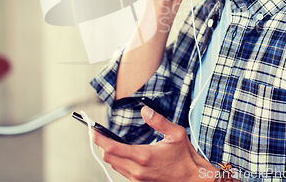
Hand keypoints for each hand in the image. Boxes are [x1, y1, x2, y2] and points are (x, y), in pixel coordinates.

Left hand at [94, 106, 216, 181]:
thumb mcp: (176, 134)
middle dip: (100, 143)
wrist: (194, 180)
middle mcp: (137, 170)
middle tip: (96, 131)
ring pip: (114, 165)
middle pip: (108, 157)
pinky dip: (117, 160)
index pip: (111, 148)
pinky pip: (122, 171)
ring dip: (108, 153)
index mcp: (144, 156)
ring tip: (106, 139)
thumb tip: (144, 109)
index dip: (98, 138)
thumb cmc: (186, 158)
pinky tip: (121, 152)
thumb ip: (159, 121)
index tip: (91, 129)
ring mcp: (137, 179)